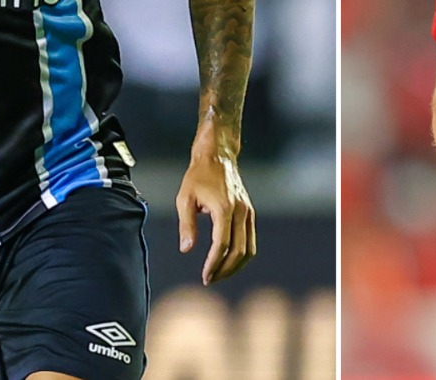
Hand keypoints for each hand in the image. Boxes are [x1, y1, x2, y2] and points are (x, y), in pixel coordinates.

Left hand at [176, 152, 255, 284]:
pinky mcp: (249, 212)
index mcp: (224, 209)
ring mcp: (248, 212)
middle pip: (239, 251)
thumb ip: (187, 225)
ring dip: (236, 265)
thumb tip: (186, 249)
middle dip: (225, 269)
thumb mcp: (185, 199)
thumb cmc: (198, 176)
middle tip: (210, 279)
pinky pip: (250, 240)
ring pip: (249, 248)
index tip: (205, 276)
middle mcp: (240, 212)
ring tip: (219, 274)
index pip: (222, 245)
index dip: (213, 264)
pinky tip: (228, 260)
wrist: (217, 156)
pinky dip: (242, 254)